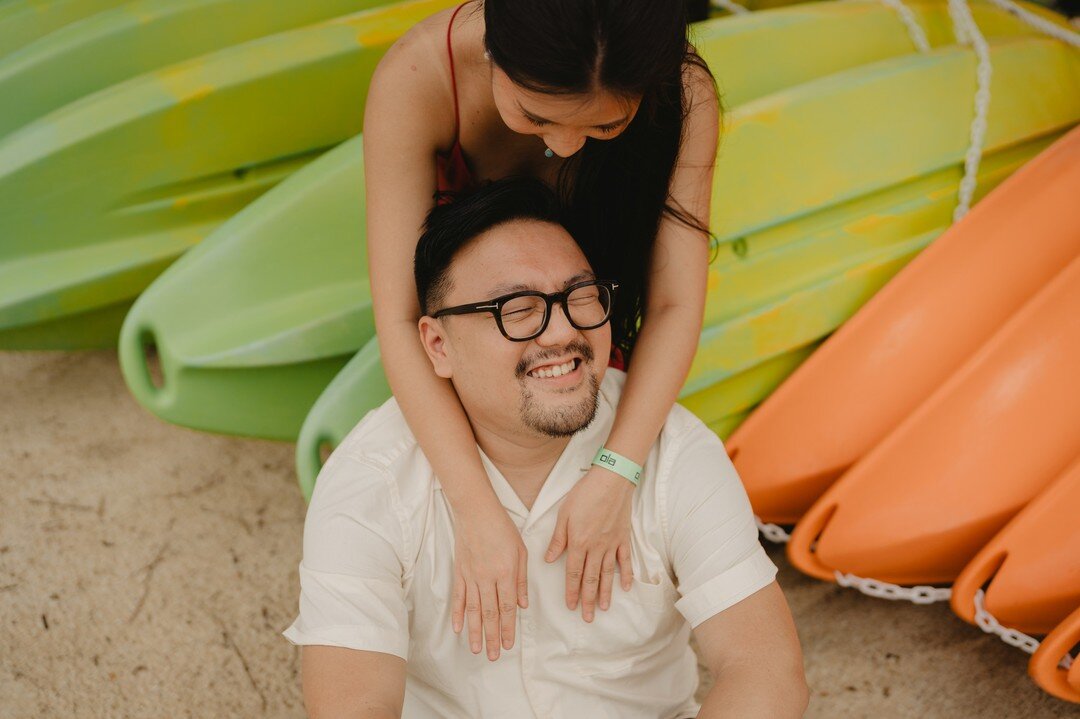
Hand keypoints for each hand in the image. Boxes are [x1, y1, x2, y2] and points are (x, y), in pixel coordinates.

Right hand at [451, 508, 528, 661]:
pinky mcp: (459, 571)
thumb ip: (522, 580)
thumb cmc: (502, 527)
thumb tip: (522, 605)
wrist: (476, 510)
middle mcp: (487, 578)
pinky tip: (457, 628)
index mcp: (506, 573)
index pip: (507, 607)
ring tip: (477, 650)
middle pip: (490, 614)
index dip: (508, 628)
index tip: (508, 645)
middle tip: (494, 656)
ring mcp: (471, 576)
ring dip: (475, 632)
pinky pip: (458, 596)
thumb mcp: (521, 551)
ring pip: (473, 610)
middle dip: (493, 637)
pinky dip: (457, 613)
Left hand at [545, 465, 633, 621]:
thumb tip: (548, 559)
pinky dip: (626, 575)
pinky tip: (626, 588)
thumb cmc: (584, 494)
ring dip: (606, 593)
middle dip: (588, 600)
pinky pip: (625, 561)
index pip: (573, 573)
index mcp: (578, 543)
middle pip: (591, 579)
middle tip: (588, 618)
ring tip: (604, 608)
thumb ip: (558, 539)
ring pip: (607, 574)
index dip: (571, 591)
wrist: (611, 481)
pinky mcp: (623, 538)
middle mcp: (596, 548)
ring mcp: (612, 544)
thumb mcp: (563, 514)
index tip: (570, 606)